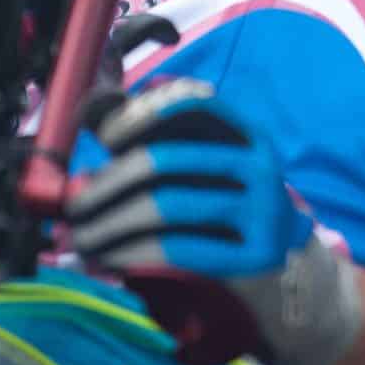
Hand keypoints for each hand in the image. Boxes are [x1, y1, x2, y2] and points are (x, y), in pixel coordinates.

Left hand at [66, 79, 362, 364]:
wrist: (288, 258)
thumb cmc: (232, 207)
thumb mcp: (212, 170)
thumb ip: (166, 155)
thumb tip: (89, 168)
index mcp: (248, 134)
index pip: (194, 106)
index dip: (144, 116)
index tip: (105, 139)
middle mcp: (260, 164)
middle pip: (169, 160)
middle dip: (110, 183)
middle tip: (75, 205)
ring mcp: (263, 209)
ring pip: (169, 206)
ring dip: (113, 223)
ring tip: (82, 237)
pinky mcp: (256, 253)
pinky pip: (181, 249)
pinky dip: (136, 252)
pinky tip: (111, 258)